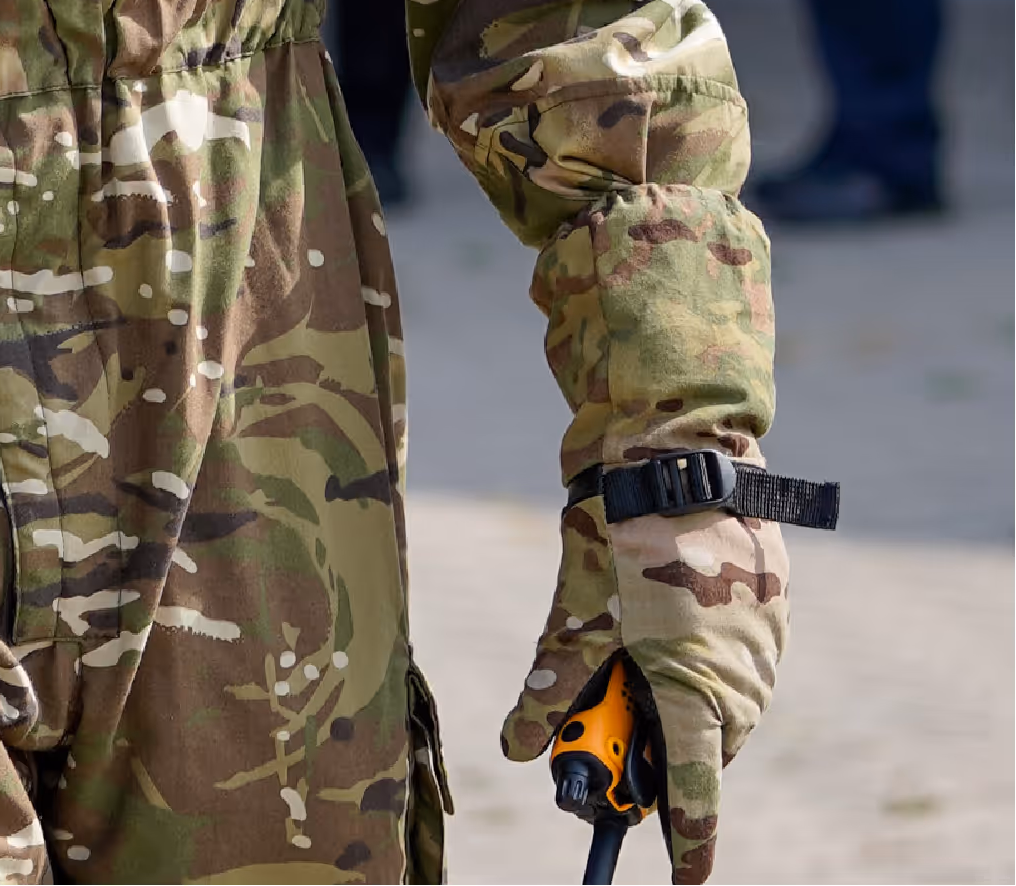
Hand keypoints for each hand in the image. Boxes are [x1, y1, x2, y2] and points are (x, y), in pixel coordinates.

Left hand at [502, 482, 789, 881]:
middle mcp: (743, 679)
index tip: (682, 881)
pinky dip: (695, 657)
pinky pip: (731, 657)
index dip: (687, 842)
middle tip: (604, 733)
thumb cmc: (624, 534)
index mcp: (698, 693)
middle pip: (699, 747)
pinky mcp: (769, 607)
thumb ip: (553, 688)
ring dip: (673, 699)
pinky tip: (658, 621)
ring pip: (714, 701)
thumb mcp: (575, 614)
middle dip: (655, 751)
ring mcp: (763, 644)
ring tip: (627, 658)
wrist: (680, 446)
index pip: (696, 794)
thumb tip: (518, 748)